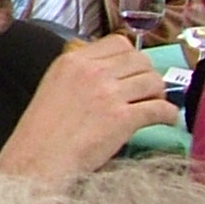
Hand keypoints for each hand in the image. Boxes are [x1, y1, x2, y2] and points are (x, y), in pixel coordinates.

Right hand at [0, 33, 179, 184]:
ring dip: (159, 93)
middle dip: (148, 74)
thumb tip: (110, 72)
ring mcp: (108, 94)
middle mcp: (92, 72)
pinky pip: (160, 108)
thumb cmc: (41, 133)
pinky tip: (164, 120)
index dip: (131, 57)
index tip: (132, 70)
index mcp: (72, 61)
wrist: (37, 161)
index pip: (118, 42)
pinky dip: (168, 114)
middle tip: (146, 91)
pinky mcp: (122, 118)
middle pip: (140, 59)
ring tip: (154, 105)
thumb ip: (79, 73)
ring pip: (154, 81)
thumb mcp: (53, 87)